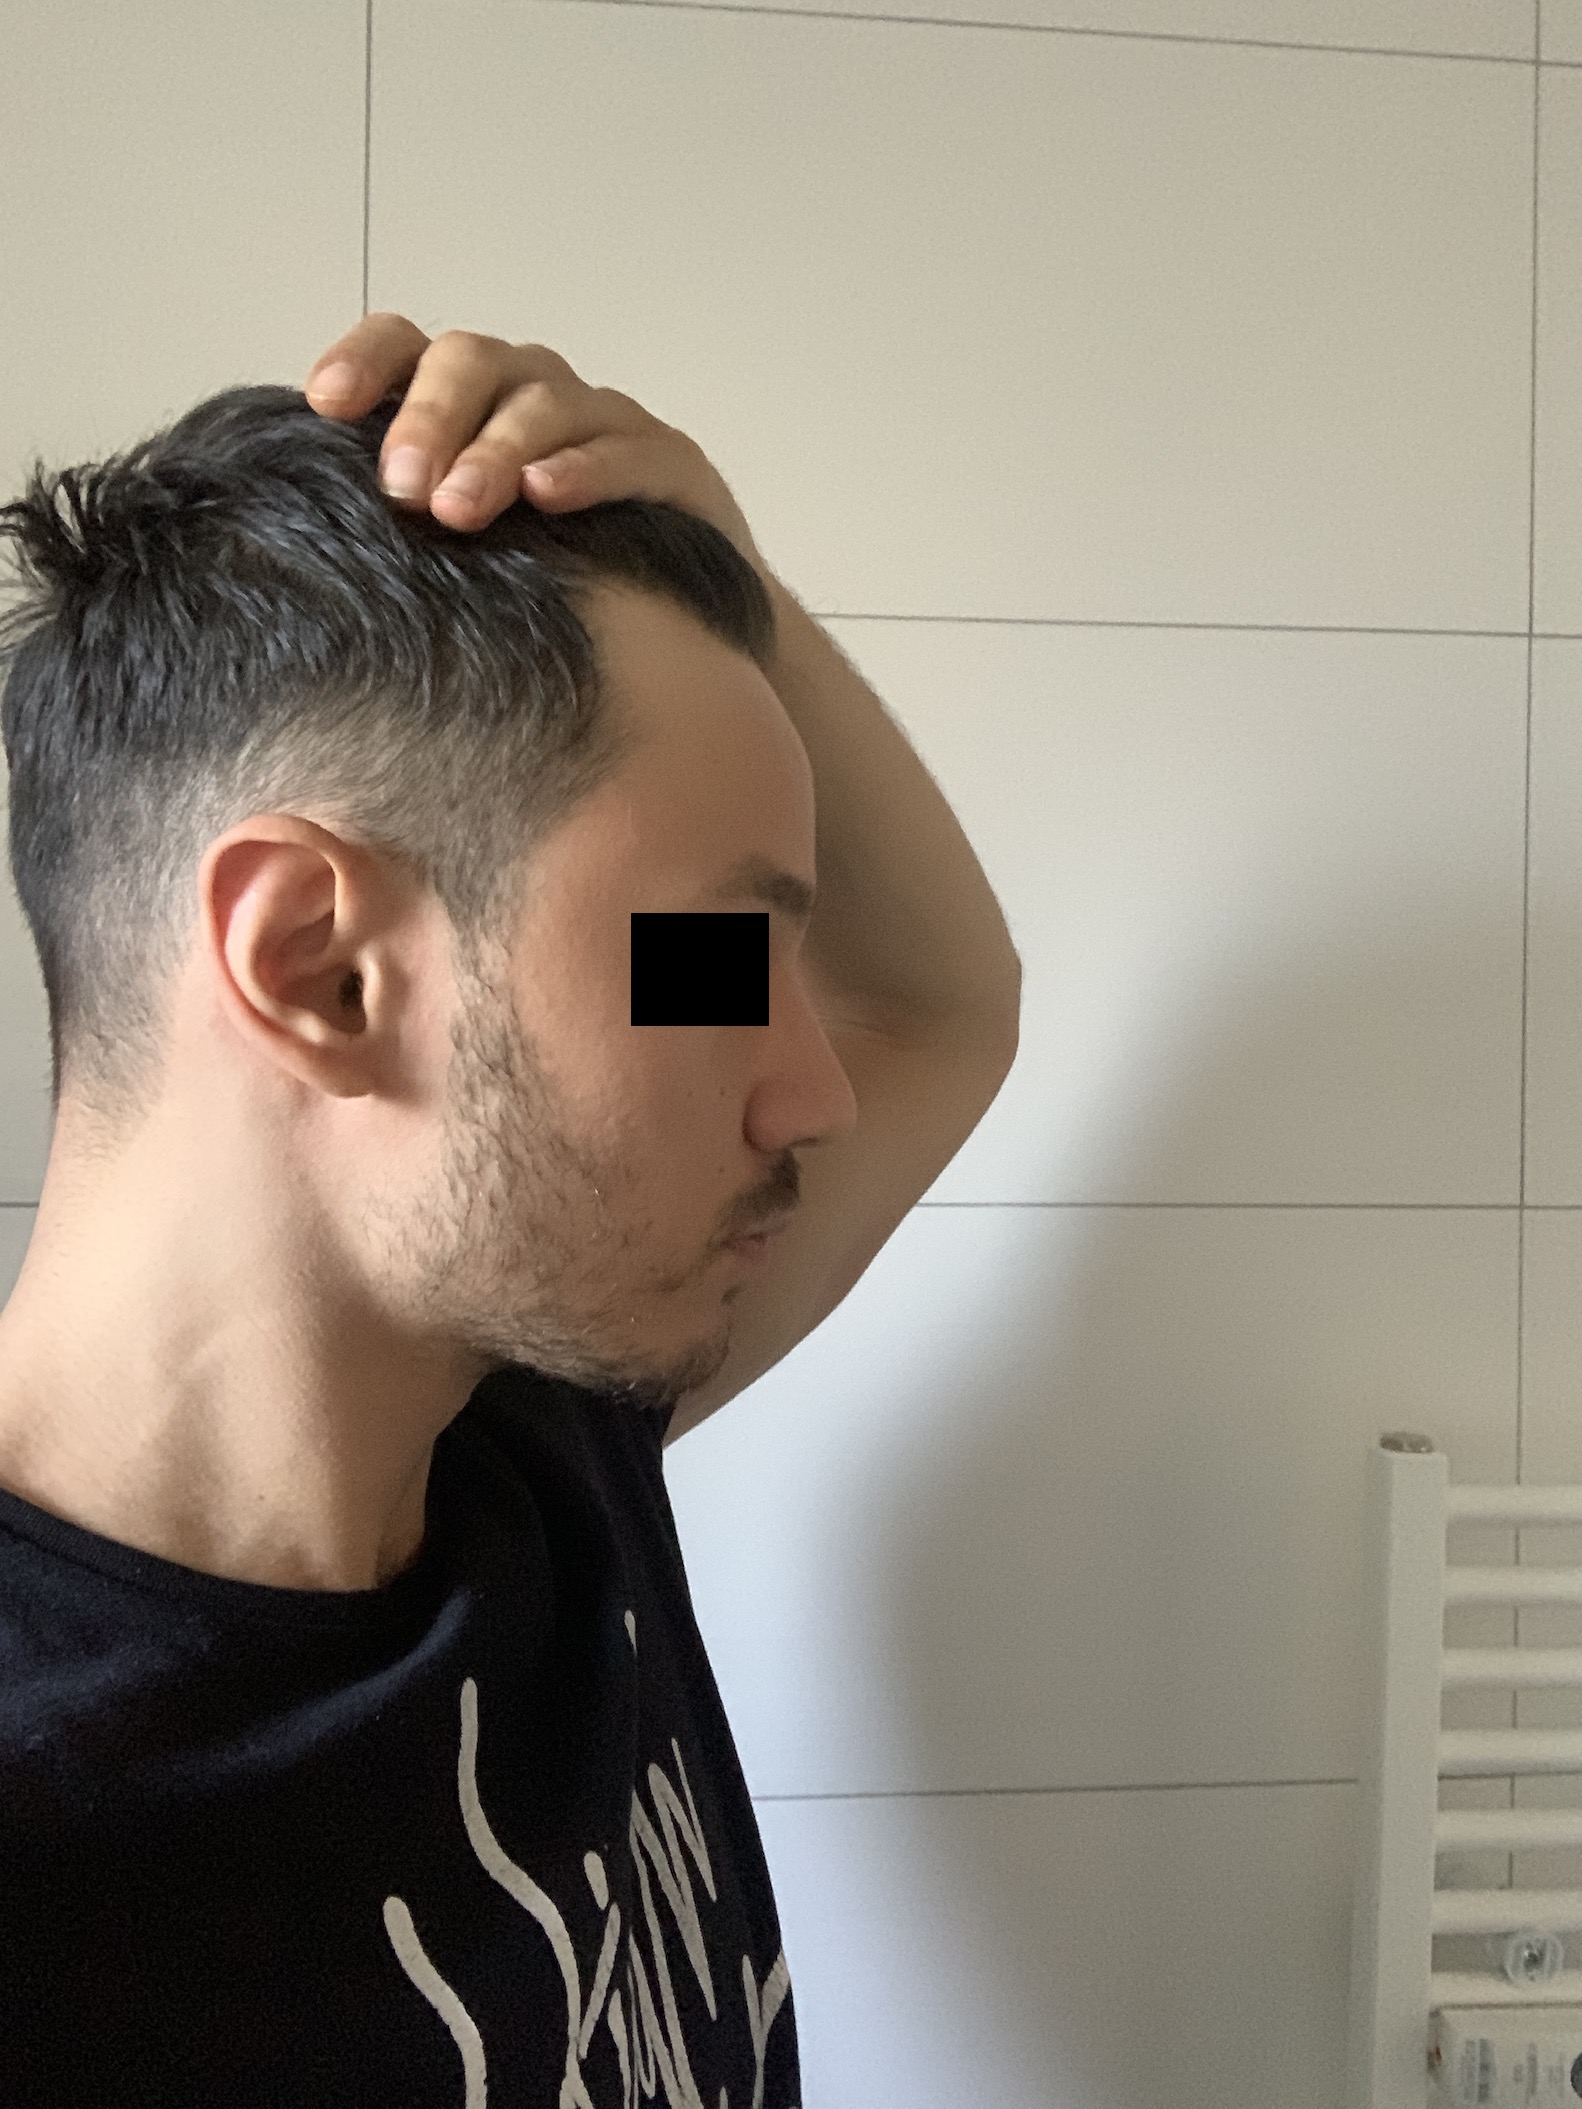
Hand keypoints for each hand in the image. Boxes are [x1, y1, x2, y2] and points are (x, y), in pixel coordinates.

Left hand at [304, 312, 770, 585]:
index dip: (364, 361)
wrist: (682, 636)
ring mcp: (605, 423)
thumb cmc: (549, 586)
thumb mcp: (459, 554)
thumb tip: (289, 554)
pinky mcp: (671, 463)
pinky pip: (626, 449)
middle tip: (402, 485)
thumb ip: (393, 531)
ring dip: (496, 449)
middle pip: (474, 362)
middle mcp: (533, 393)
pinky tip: (548, 494)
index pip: (406, 346)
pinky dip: (584, 467)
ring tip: (459, 508)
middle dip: (431, 417)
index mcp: (469, 403)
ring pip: (544, 402)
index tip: (325, 405)